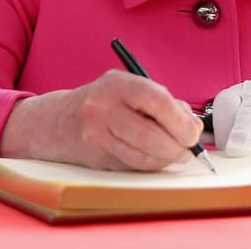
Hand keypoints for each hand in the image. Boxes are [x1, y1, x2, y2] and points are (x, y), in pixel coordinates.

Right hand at [0, 70, 201, 171]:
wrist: (58, 121)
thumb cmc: (104, 102)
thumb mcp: (129, 89)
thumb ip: (163, 102)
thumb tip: (193, 124)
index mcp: (117, 83)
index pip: (156, 99)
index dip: (179, 120)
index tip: (193, 131)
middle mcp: (103, 108)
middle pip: (149, 134)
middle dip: (176, 146)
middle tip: (188, 149)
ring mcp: (97, 134)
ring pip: (141, 156)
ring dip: (165, 159)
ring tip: (175, 155)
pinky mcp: (97, 157)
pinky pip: (132, 166)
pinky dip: (149, 165)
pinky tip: (155, 158)